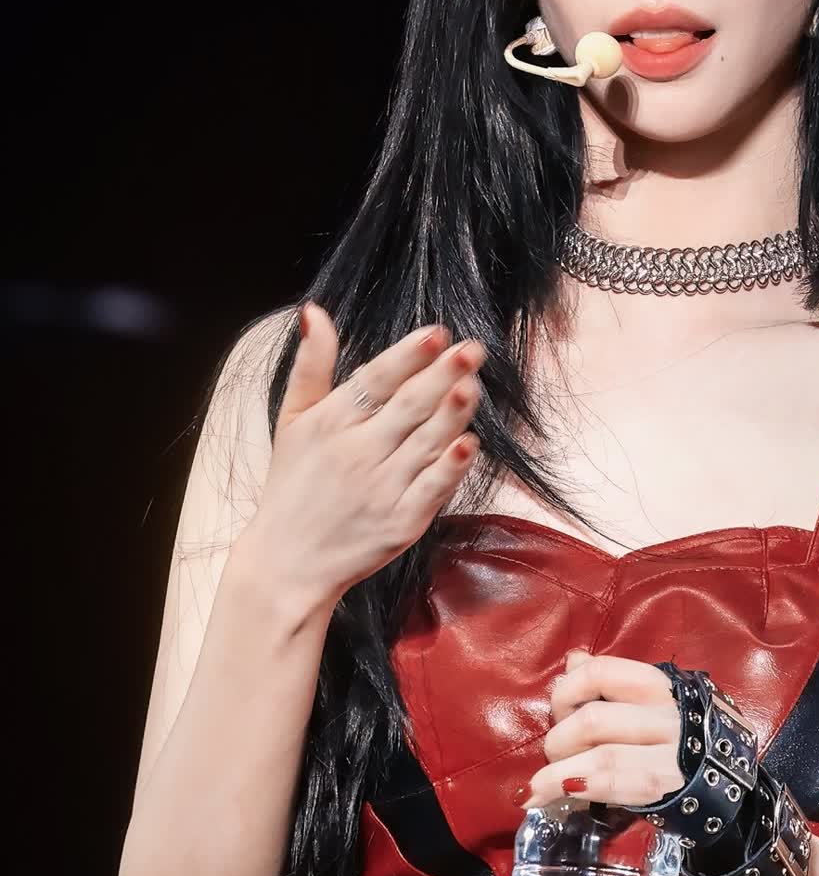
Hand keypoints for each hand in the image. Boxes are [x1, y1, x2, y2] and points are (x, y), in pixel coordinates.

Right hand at [237, 302, 485, 613]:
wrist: (287, 563)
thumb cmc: (292, 486)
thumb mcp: (291, 421)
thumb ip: (311, 366)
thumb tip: (315, 311)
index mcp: (330, 423)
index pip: (375, 381)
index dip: (408, 356)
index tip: (437, 333)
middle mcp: (356, 453)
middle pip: (407, 406)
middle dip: (442, 374)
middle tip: (472, 348)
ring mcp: (381, 489)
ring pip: (426, 443)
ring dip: (453, 413)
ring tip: (473, 384)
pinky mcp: (401, 523)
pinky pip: (432, 489)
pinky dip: (451, 467)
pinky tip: (469, 443)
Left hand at [519, 650, 685, 808]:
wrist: (728, 779)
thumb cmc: (677, 736)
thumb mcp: (649, 702)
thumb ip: (609, 681)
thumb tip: (573, 660)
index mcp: (658, 687)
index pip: (600, 672)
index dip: (566, 692)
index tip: (559, 714)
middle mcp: (667, 715)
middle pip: (593, 719)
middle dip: (560, 740)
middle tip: (558, 755)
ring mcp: (672, 754)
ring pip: (601, 755)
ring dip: (559, 772)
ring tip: (540, 786)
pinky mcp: (667, 787)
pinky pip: (613, 784)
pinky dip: (573, 787)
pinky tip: (543, 796)